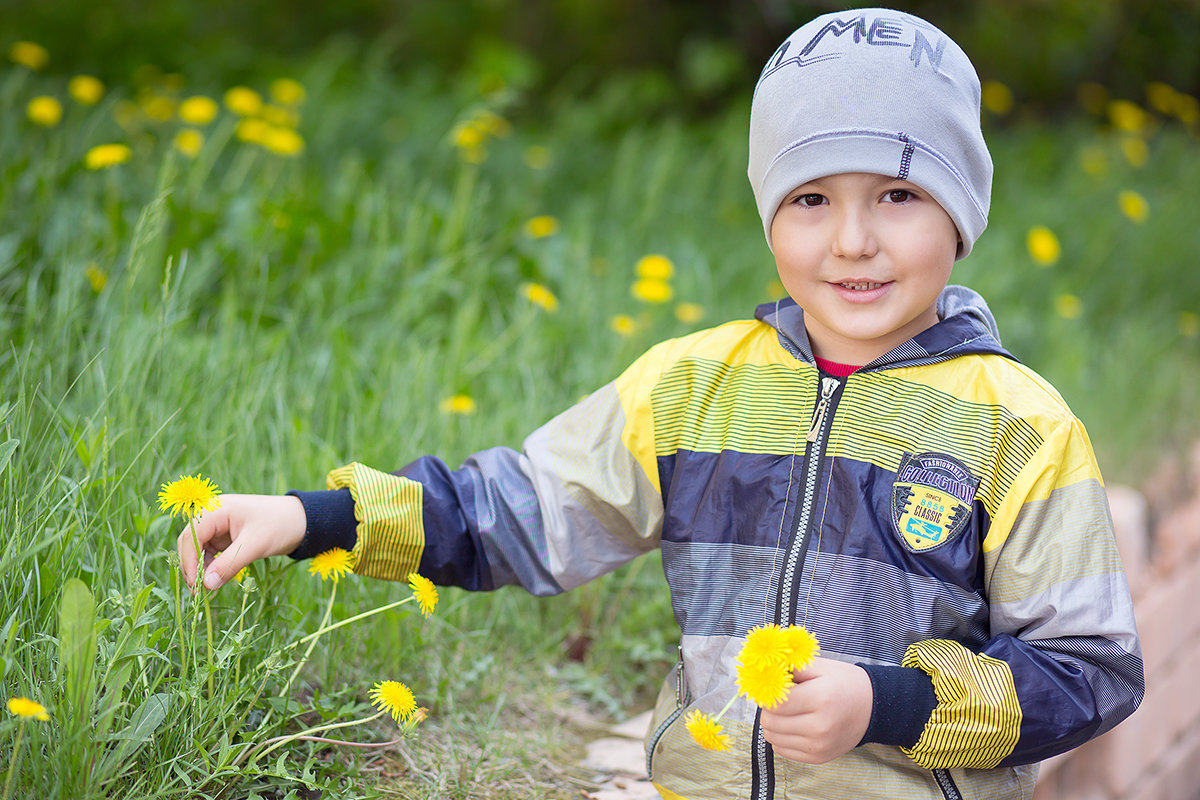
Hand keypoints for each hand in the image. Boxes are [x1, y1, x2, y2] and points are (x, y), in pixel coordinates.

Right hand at [176, 494, 306, 591]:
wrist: (301, 520)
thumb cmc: (279, 525)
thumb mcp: (255, 545)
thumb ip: (230, 564)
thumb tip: (206, 585)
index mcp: (216, 509)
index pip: (191, 536)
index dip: (190, 560)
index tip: (196, 585)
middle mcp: (212, 514)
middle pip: (190, 542)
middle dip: (192, 566)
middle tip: (199, 591)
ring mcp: (218, 525)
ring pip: (197, 549)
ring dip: (200, 568)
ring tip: (207, 589)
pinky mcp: (224, 536)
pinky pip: (209, 552)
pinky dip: (210, 566)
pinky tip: (216, 579)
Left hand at [759, 657, 872, 763]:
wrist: (872, 708)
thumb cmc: (844, 684)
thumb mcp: (820, 666)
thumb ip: (790, 667)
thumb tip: (764, 673)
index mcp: (820, 698)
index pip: (775, 703)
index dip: (768, 694)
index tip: (773, 688)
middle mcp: (820, 726)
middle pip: (770, 722)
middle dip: (769, 709)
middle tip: (781, 700)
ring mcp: (819, 745)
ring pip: (772, 737)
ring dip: (773, 724)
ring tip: (788, 713)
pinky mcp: (818, 758)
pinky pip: (782, 750)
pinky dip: (781, 737)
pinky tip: (794, 726)